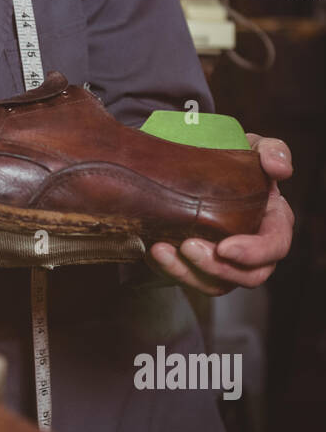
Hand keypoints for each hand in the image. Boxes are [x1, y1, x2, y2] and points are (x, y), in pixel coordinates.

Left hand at [147, 134, 293, 295]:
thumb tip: (279, 169)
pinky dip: (169, 270)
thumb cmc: (236, 159)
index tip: (225, 247)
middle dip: (217, 268)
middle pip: (247, 276)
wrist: (200, 164)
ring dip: (187, 273)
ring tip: (160, 251)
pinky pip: (188, 278)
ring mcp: (226, 262)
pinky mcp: (200, 266)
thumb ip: (273, 151)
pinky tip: (152, 252)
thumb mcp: (255, 147)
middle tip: (187, 246)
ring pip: (215, 284)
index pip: (275, 247)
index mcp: (274, 222)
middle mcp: (254, 249)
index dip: (253, 253)